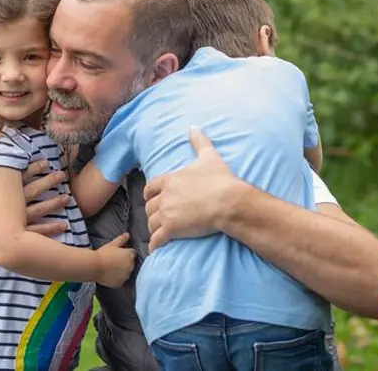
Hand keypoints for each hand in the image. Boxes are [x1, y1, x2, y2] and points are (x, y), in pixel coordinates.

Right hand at [0, 160, 70, 269]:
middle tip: (61, 175)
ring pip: (37, 211)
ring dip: (53, 204)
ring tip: (67, 198)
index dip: (31, 170)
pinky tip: (63, 225)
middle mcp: (6, 210)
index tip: (45, 161)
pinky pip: (37, 233)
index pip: (16, 180)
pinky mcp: (15, 240)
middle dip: (47, 182)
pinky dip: (50, 229)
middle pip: (30, 192)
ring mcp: (12, 225)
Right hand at [94, 233, 135, 287]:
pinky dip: (118, 278)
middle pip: (131, 263)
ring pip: (126, 273)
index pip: (133, 253)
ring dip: (122, 271)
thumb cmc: (103, 253)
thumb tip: (128, 234)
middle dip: (126, 262)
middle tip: (114, 261)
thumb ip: (122, 239)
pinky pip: (121, 280)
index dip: (126, 253)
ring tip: (112, 268)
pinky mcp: (121, 283)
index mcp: (130, 255)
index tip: (119, 254)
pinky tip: (110, 275)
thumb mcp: (112, 244)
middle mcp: (131, 265)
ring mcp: (126, 275)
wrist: (94, 266)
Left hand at [143, 127, 239, 251]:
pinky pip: (157, 239)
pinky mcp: (172, 229)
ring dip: (153, 229)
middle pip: (149, 207)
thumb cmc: (221, 179)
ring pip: (151, 223)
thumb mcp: (209, 157)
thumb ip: (199, 142)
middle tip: (157, 218)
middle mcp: (165, 196)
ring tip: (158, 233)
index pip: (150, 187)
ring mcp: (167, 213)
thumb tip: (194, 127)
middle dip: (152, 212)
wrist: (229, 201)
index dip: (149, 194)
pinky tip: (155, 250)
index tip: (150, 198)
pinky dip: (154, 245)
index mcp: (171, 180)